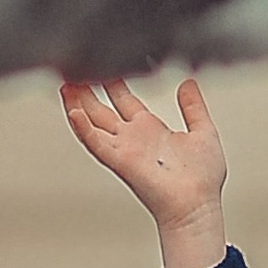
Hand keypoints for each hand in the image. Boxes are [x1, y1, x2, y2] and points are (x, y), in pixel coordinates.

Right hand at [62, 75, 227, 267]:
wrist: (198, 206)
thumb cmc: (203, 180)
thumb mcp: (203, 132)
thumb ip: (194, 108)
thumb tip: (189, 84)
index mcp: (150, 130)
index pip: (123, 99)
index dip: (112, 81)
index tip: (104, 61)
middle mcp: (133, 138)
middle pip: (101, 108)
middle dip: (86, 89)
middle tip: (74, 67)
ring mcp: (124, 149)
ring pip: (92, 122)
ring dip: (77, 104)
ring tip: (65, 83)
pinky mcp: (120, 161)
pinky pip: (96, 142)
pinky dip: (83, 128)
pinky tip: (74, 111)